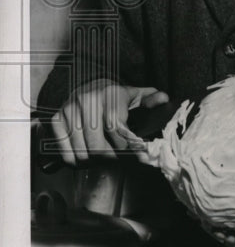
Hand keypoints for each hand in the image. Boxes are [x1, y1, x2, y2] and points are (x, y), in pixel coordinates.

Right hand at [49, 79, 168, 164]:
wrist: (86, 85)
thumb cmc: (113, 96)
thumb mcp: (134, 95)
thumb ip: (150, 99)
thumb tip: (164, 99)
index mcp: (110, 94)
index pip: (116, 129)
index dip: (126, 146)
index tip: (136, 155)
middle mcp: (87, 100)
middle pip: (98, 146)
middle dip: (110, 158)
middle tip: (117, 159)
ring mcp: (70, 110)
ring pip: (82, 151)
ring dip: (94, 161)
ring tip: (102, 157)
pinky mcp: (57, 119)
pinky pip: (66, 151)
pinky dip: (76, 159)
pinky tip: (86, 155)